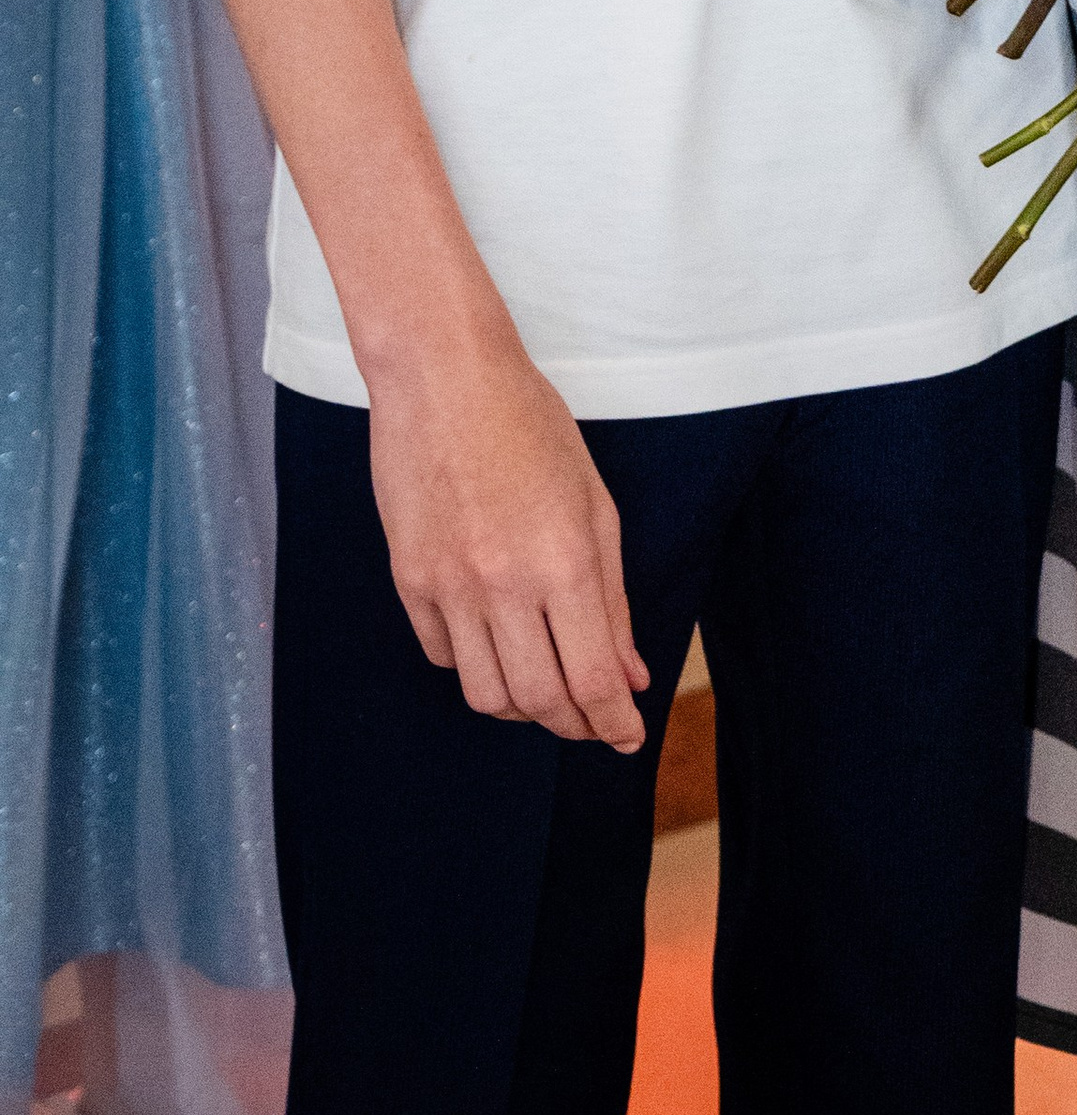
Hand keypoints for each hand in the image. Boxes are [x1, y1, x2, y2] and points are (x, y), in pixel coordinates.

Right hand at [367, 331, 649, 748]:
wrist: (444, 377)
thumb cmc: (530, 424)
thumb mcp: (593, 503)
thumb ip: (611, 596)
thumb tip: (630, 672)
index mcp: (564, 560)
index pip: (593, 678)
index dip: (614, 721)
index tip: (627, 738)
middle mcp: (505, 583)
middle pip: (540, 701)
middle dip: (574, 725)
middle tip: (592, 723)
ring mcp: (450, 586)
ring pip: (485, 694)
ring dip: (522, 706)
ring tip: (546, 687)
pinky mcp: (409, 581)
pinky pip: (444, 656)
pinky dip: (475, 665)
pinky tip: (495, 642)